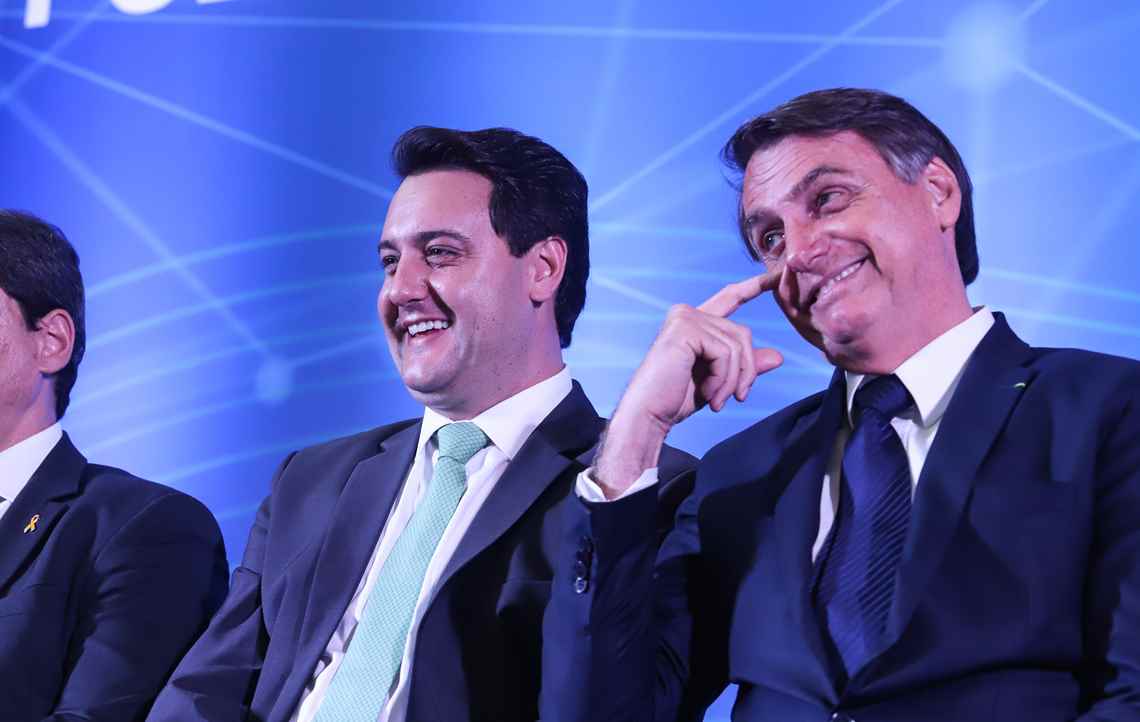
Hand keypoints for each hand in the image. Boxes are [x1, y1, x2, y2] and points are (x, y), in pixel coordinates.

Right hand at [594, 271, 783, 496]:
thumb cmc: (676, 399)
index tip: (775, 277)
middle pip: (742, 333)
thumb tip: (779, 356)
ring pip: (737, 345)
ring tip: (718, 401)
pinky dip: (723, 378)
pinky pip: (725, 352)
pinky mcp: (685, 329)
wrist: (649, 414)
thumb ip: (744, 365)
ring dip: (733, 380)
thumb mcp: (719, 380)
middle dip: (746, 370)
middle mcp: (688, 313)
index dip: (754, 286)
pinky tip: (709, 394)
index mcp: (694, 322)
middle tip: (738, 398)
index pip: (730, 297)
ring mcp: (686, 318)